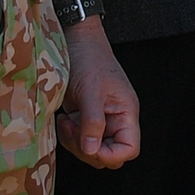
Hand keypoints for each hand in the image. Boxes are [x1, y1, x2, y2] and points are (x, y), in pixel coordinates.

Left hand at [58, 19, 140, 168]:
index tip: (90, 145)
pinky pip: (79, 139)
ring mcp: (100, 119)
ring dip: (75, 142)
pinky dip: (69, 135)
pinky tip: (64, 119)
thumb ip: (93, 122)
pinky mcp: (85, 117)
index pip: (129, 149)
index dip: (111, 154)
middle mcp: (116, 119)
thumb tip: (92, 151)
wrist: (74, 39)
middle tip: (73, 129)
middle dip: (87, 149)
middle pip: (109, 154)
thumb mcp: (90, 90)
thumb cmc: (88, 58)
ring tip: (65, 121)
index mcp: (126, 113)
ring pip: (91, 149)